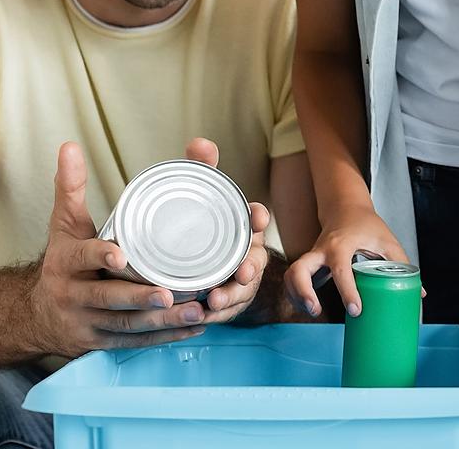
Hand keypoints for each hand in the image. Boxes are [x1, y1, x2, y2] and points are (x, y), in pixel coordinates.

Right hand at [29, 142, 207, 357]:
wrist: (36, 315)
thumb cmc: (62, 262)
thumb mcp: (63, 226)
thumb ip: (70, 188)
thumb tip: (69, 145)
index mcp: (65, 264)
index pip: (81, 258)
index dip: (100, 257)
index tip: (122, 257)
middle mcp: (73, 296)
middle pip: (109, 298)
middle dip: (140, 298)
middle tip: (172, 293)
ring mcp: (88, 323)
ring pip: (127, 325)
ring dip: (163, 321)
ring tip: (197, 312)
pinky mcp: (102, 343)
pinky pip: (136, 342)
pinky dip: (165, 337)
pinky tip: (195, 328)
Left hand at [176, 139, 273, 323]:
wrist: (203, 265)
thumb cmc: (207, 228)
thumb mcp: (203, 198)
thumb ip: (203, 170)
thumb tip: (200, 143)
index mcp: (244, 227)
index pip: (256, 219)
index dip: (257, 218)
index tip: (256, 216)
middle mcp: (247, 254)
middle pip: (254, 260)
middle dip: (251, 268)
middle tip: (240, 272)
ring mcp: (239, 280)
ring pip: (241, 290)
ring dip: (230, 297)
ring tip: (213, 302)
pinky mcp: (228, 302)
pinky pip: (226, 310)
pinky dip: (216, 315)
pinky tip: (203, 316)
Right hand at [283, 199, 407, 317]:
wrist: (346, 209)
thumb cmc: (367, 226)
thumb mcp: (388, 242)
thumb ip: (401, 265)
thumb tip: (419, 292)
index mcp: (342, 245)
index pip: (341, 270)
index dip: (348, 291)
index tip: (355, 310)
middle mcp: (321, 250)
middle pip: (299, 269)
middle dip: (303, 291)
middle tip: (316, 310)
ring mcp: (311, 256)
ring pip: (292, 275)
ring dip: (296, 295)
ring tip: (311, 311)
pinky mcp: (307, 263)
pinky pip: (293, 279)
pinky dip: (296, 295)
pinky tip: (307, 307)